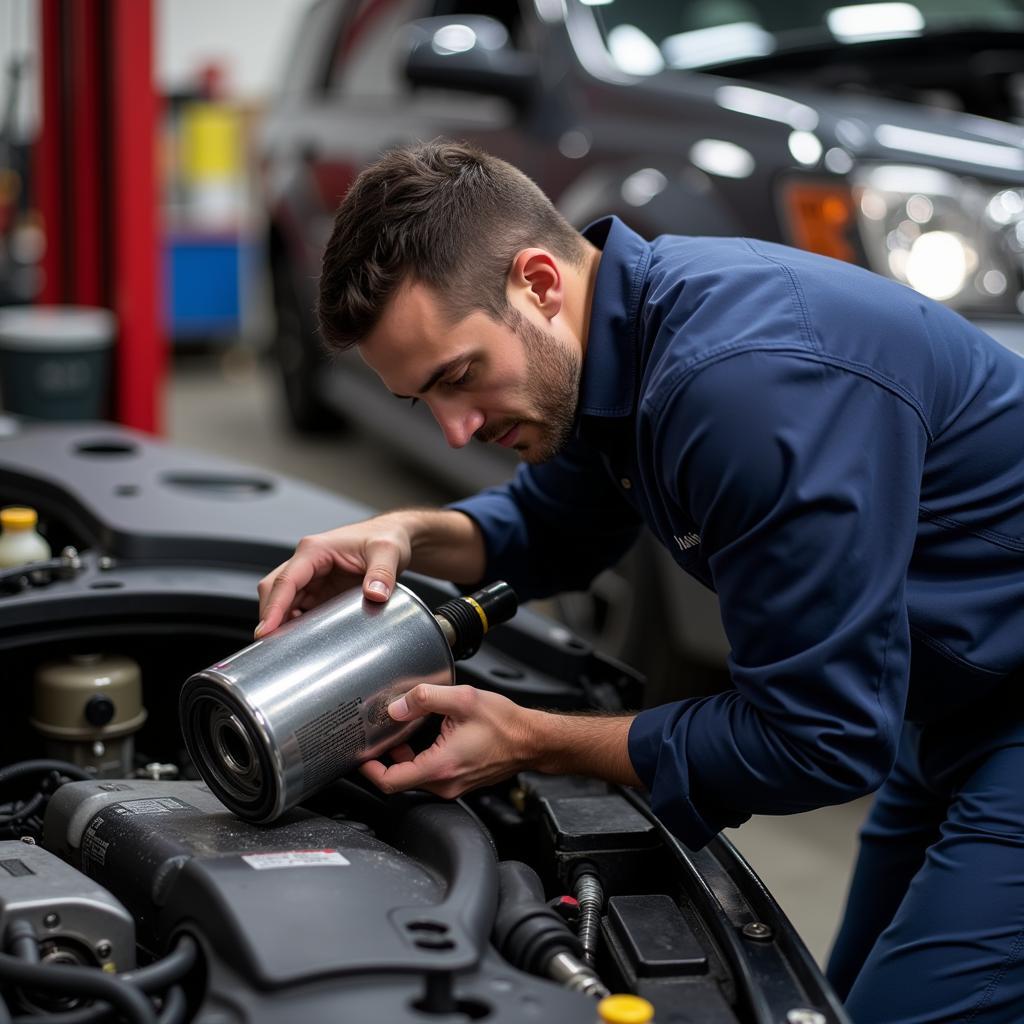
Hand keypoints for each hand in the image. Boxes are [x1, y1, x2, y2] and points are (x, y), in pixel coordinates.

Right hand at [255, 515, 413, 636]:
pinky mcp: (319, 590)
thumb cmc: (386, 537)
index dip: (273, 607)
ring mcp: (312, 577)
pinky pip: (298, 607)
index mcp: (315, 550)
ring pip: (283, 601)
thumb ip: (382, 573)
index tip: (266, 631)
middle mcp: (307, 562)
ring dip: (280, 622)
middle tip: (272, 648)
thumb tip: (375, 595)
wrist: (394, 537)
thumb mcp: (388, 553)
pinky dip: (294, 623)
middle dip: (269, 617)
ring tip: (283, 649)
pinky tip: (299, 640)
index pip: (285, 581)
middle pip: (275, 591)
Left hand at [359, 684, 536, 798]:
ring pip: (414, 777)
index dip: (369, 769)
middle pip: (399, 780)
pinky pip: (430, 775)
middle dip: (385, 758)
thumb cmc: (505, 724)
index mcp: (440, 767)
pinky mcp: (459, 782)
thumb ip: (425, 698)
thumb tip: (396, 707)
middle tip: (380, 736)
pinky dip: (420, 759)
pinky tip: (425, 738)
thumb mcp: (463, 699)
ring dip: (404, 757)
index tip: (361, 754)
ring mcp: (452, 786)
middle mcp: (444, 783)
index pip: (390, 781)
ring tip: (402, 734)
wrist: (531, 740)